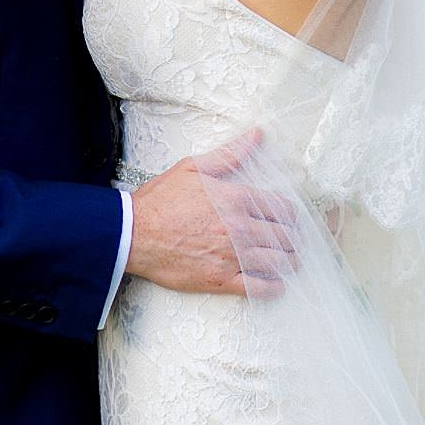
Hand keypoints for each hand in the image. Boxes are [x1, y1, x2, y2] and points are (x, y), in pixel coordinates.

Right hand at [125, 129, 301, 297]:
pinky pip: (260, 288)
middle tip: (290, 241)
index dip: (291, 214)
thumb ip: (230, 154)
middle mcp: (240, 228)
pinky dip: (273, 287)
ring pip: (279, 262)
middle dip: (292, 239)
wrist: (131, 233)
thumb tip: (256, 136)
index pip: (283, 208)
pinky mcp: (221, 279)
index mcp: (237, 199)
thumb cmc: (159, 201)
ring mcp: (232, 256)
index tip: (288, 219)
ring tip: (287, 261)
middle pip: (286, 237)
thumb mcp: (192, 168)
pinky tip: (274, 283)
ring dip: (288, 262)